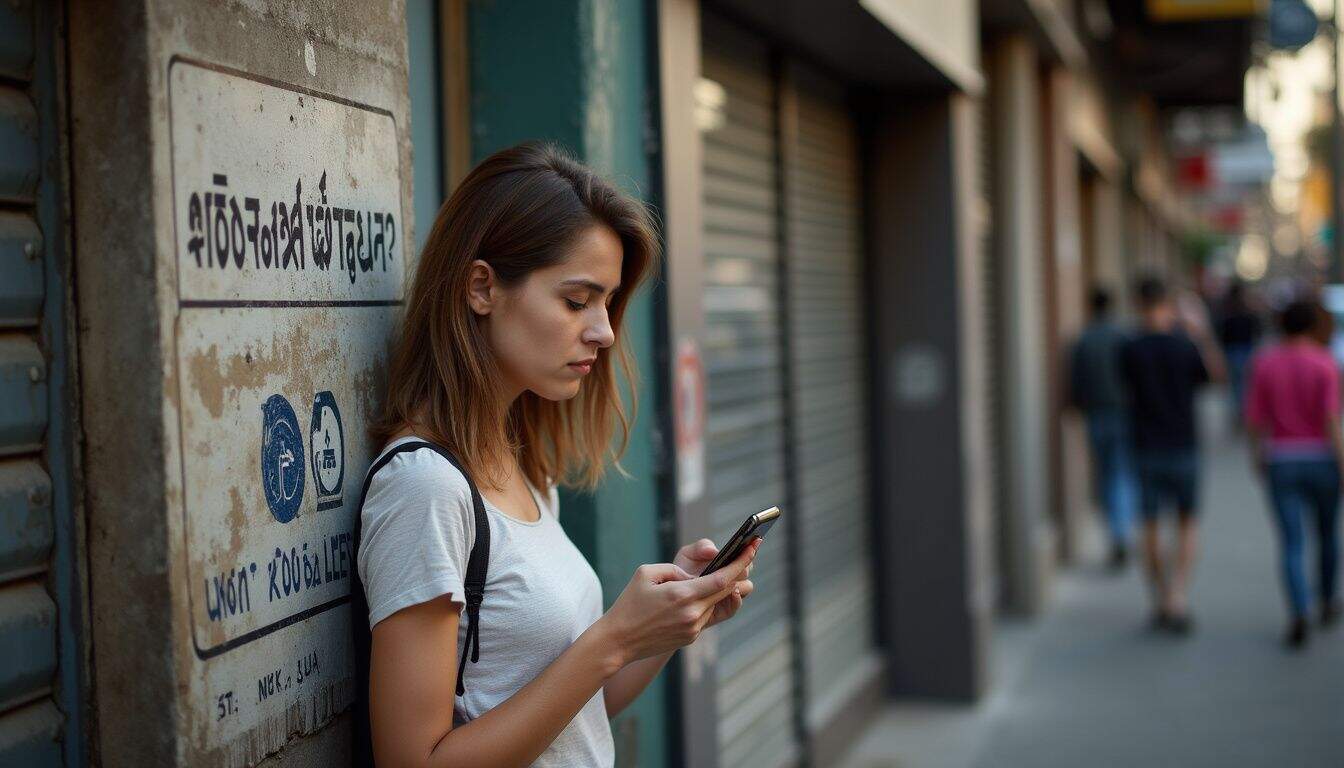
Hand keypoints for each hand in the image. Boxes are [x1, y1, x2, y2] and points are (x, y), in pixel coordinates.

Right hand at [598, 541, 756, 665]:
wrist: (618, 641)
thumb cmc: (629, 603)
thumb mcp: (647, 573)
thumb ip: (675, 570)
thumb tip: (695, 577)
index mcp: (683, 595)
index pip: (723, 578)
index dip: (741, 562)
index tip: (753, 547)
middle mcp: (693, 614)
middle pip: (727, 591)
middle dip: (738, 572)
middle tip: (745, 555)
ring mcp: (693, 628)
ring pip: (716, 603)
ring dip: (719, 589)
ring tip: (717, 574)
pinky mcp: (690, 637)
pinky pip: (705, 615)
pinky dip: (704, 603)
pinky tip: (694, 595)